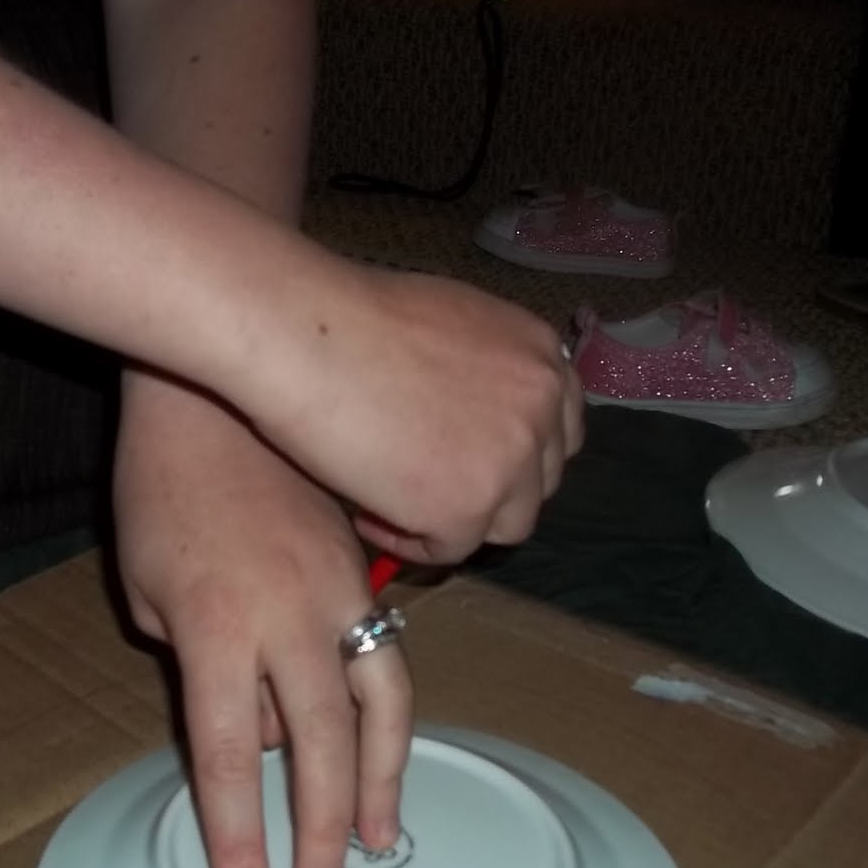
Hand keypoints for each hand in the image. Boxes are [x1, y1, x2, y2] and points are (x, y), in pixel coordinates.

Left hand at [114, 372, 411, 867]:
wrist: (216, 396)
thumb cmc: (160, 491)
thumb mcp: (146, 588)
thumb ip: (198, 669)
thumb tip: (258, 726)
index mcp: (214, 631)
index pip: (225, 757)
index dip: (239, 833)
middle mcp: (287, 620)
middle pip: (316, 744)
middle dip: (317, 825)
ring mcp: (337, 592)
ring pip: (378, 703)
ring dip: (381, 777)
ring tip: (379, 833)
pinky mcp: (364, 571)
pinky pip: (386, 654)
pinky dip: (390, 712)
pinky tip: (388, 747)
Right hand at [249, 264, 583, 564]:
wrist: (307, 335)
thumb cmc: (353, 318)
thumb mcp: (452, 325)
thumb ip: (486, 368)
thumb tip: (473, 412)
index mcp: (540, 357)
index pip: (560, 431)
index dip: (515, 455)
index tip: (469, 460)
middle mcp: (542, 408)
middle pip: (539, 483)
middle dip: (488, 490)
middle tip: (427, 486)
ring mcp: (511, 462)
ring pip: (505, 525)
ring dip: (457, 521)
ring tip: (394, 502)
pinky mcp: (467, 508)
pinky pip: (449, 549)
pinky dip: (409, 540)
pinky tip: (367, 514)